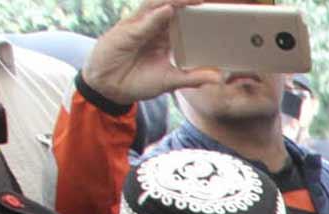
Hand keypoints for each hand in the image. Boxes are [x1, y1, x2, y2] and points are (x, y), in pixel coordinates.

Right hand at [82, 0, 220, 106]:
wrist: (110, 89)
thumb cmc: (137, 81)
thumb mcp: (170, 81)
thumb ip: (193, 78)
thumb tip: (219, 78)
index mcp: (164, 35)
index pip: (183, 18)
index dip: (197, 10)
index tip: (217, 9)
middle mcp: (152, 27)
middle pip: (172, 6)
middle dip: (188, 0)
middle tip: (207, 0)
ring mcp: (139, 26)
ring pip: (158, 6)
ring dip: (175, 1)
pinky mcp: (126, 31)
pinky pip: (144, 21)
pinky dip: (156, 16)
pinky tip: (169, 10)